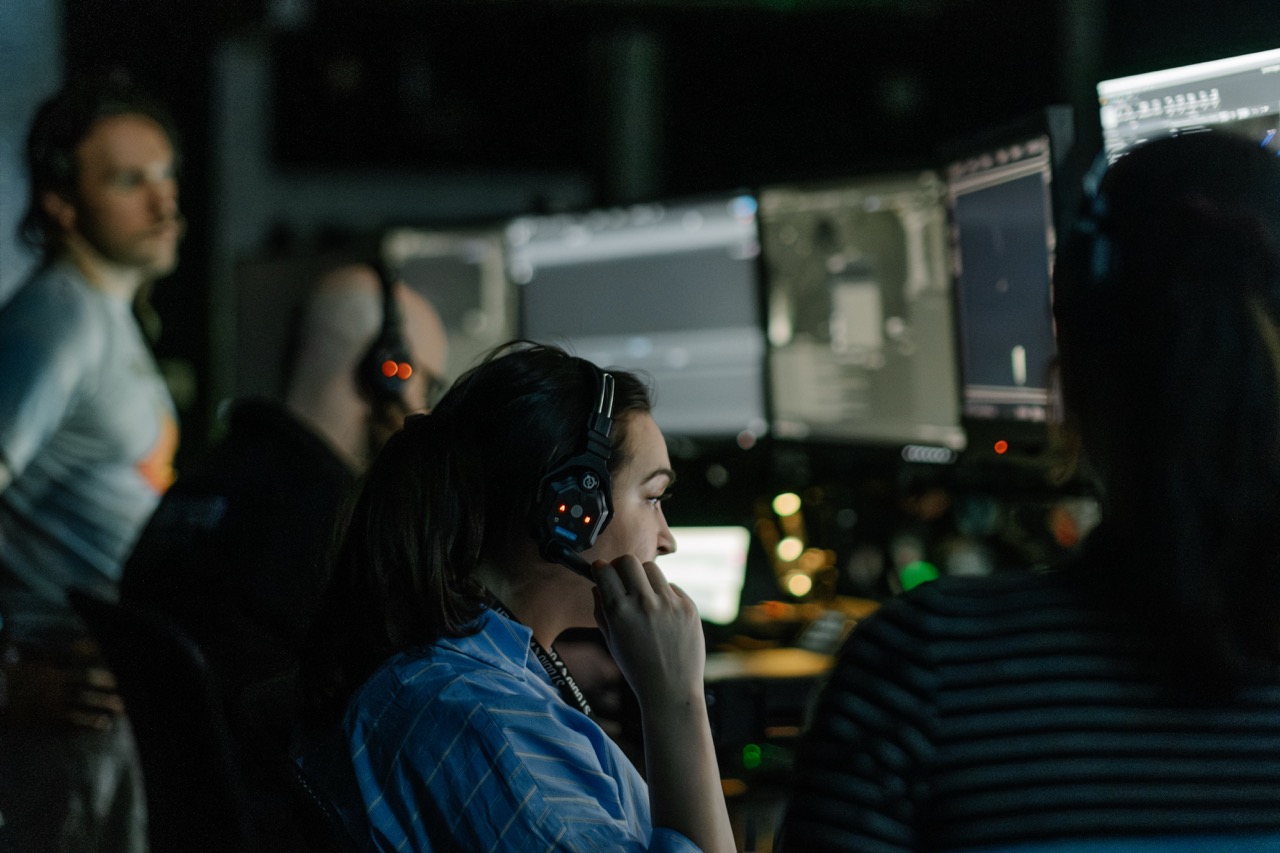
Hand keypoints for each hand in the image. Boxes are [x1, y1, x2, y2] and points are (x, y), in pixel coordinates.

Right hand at [1, 639, 124, 729]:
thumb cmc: (2, 679)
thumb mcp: (13, 662)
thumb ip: (19, 651)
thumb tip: (13, 642)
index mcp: (53, 675)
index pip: (84, 675)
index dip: (102, 677)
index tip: (117, 679)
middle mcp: (56, 691)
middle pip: (87, 694)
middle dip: (105, 697)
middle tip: (124, 701)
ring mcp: (51, 707)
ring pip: (79, 711)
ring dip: (97, 714)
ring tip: (114, 716)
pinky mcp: (43, 721)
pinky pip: (64, 725)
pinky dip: (79, 727)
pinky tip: (92, 730)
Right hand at [591, 555, 705, 710]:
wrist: (671, 691)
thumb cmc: (637, 669)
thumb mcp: (610, 641)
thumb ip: (600, 610)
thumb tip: (598, 585)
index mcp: (619, 613)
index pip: (605, 570)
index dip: (600, 569)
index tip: (601, 572)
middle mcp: (644, 603)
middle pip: (628, 561)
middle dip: (620, 567)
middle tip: (622, 580)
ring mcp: (669, 604)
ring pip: (652, 569)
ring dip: (643, 578)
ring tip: (644, 597)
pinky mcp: (688, 607)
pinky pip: (671, 587)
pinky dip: (664, 595)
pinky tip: (663, 616)